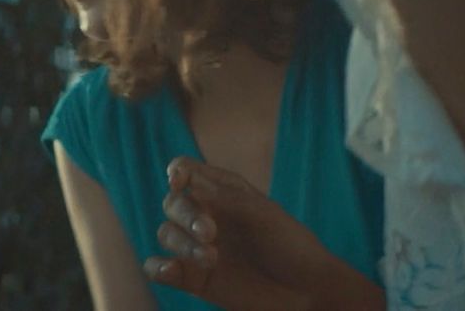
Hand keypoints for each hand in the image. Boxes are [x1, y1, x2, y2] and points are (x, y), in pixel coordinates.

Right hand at [146, 157, 380, 310]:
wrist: (307, 291)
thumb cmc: (291, 246)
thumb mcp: (264, 215)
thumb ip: (226, 198)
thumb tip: (188, 183)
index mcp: (222, 193)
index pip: (187, 172)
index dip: (178, 172)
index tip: (179, 180)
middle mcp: (206, 216)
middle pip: (173, 203)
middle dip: (185, 214)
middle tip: (210, 232)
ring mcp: (197, 247)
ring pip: (166, 234)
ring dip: (182, 243)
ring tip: (211, 258)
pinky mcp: (193, 278)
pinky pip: (159, 268)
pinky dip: (157, 267)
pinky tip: (170, 269)